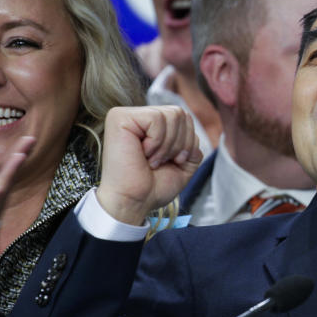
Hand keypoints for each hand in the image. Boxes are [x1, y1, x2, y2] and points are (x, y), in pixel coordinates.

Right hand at [95, 106, 202, 224]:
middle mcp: (138, 116)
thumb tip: (196, 135)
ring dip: (168, 145)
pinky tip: (144, 154)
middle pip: (180, 113)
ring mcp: (127, 115)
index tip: (173, 161)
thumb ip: (192, 145)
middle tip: (162, 162)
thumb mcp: (183, 164)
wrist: (134, 203)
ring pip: (172, 114)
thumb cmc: (153, 187)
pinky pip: (157, 118)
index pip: (184, 117)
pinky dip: (157, 141)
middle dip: (180, 143)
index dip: (188, 141)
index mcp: (151, 125)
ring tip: (152, 159)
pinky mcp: (120, 118)